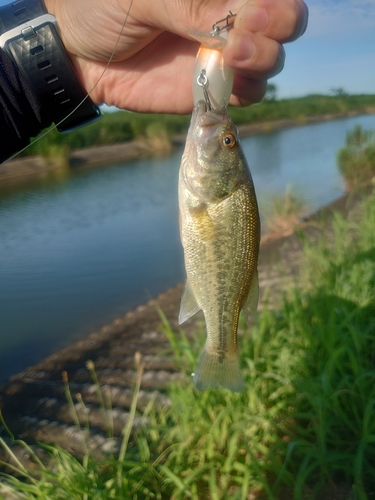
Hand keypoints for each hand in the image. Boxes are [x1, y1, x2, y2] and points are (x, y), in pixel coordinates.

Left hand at [44, 0, 307, 113]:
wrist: (80, 53)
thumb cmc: (103, 6)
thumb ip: (191, 5)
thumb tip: (235, 21)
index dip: (276, 1)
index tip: (251, 9)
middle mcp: (231, 16)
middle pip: (287, 19)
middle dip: (280, 24)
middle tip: (246, 31)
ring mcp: (225, 54)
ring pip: (273, 58)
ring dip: (266, 58)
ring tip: (233, 55)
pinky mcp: (214, 89)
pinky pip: (250, 92)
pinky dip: (249, 88)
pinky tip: (227, 82)